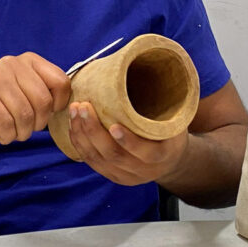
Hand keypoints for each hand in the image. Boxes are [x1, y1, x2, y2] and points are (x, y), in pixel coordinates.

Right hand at [0, 53, 70, 143]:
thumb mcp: (22, 89)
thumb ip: (43, 92)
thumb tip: (68, 107)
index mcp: (28, 60)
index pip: (60, 81)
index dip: (59, 104)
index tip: (46, 114)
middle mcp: (12, 63)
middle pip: (43, 101)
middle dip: (38, 124)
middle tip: (27, 129)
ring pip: (24, 114)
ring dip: (21, 133)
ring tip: (14, 133)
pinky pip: (6, 122)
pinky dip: (7, 135)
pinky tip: (2, 134)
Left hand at [66, 101, 188, 185]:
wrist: (169, 159)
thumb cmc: (169, 131)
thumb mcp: (174, 119)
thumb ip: (164, 104)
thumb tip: (143, 71)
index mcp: (163, 155)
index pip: (146, 152)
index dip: (129, 141)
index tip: (114, 125)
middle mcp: (144, 170)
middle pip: (114, 155)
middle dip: (94, 131)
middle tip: (83, 107)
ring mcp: (126, 176)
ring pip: (98, 159)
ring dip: (82, 135)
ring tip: (74, 111)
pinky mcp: (112, 176)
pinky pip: (91, 162)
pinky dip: (79, 143)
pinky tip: (73, 126)